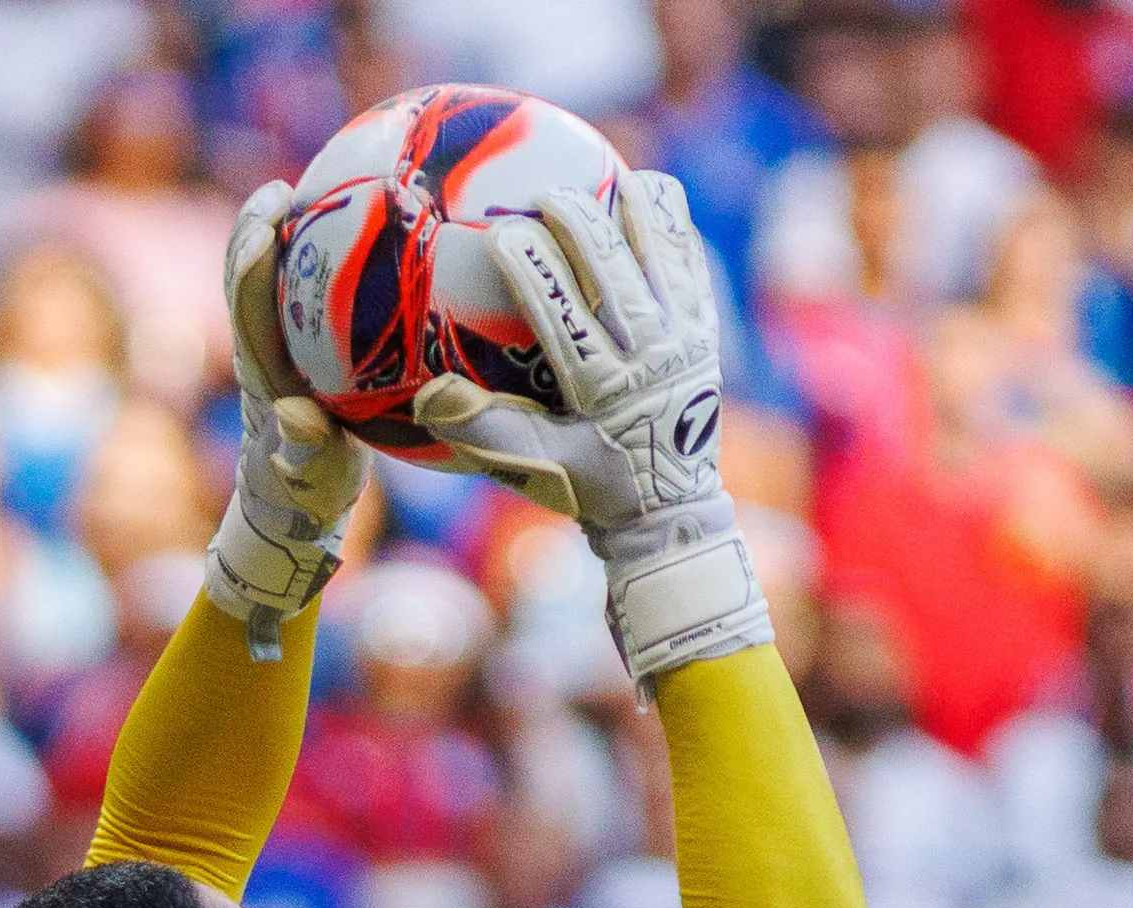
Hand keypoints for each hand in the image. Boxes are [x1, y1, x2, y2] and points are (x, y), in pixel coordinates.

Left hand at [203, 179, 368, 659]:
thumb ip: (308, 453)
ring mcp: (271, 351)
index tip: (270, 220)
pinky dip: (301, 260)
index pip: (249, 308)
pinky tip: (335, 233)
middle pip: (244, 280)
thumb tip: (293, 414)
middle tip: (282, 188)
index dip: (253, 261)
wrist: (292, 510)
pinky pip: (290, 295)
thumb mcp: (317, 484)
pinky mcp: (290, 352)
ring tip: (303, 191)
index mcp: (264, 379)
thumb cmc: (308, 501)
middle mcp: (260, 355)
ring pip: (261, 282)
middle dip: (256, 230)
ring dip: (275, 236)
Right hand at [408, 170, 767, 687]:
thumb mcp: (534, 467)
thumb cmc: (589, 488)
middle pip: (611, 272)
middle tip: (544, 193)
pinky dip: (676, 230)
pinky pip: (694, 270)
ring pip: (663, 261)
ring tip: (614, 172)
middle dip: (578, 224)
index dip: (530, 266)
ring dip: (638, 213)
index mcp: (602, 388)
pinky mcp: (707, 336)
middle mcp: (648, 358)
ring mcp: (685, 344)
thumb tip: (425, 393)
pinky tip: (657, 196)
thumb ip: (482, 430)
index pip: (560, 313)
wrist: (670, 509)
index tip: (498, 232)